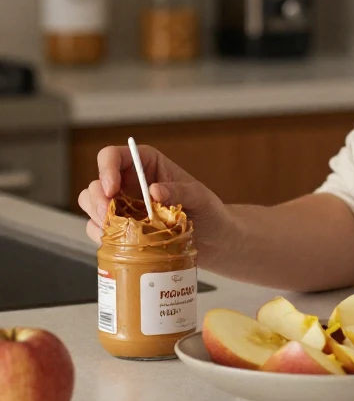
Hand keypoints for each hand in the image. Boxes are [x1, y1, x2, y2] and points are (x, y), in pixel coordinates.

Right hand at [78, 144, 234, 267]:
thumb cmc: (209, 212)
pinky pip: (98, 231)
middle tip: (109, 217)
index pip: (113, 156)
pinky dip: (103, 237)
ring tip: (118, 232)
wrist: (214, 242)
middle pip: (96, 184)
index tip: (111, 189)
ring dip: (97, 219)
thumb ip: (180, 190)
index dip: (106, 169)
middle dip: (97, 200)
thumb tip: (154, 191)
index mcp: (146, 164)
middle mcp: (129, 184)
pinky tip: (120, 244)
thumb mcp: (200, 197)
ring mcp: (123, 208)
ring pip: (91, 206)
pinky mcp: (122, 230)